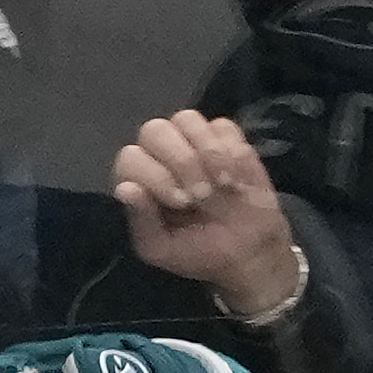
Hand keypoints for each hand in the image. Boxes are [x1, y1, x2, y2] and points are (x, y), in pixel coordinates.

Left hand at [113, 110, 301, 317]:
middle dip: (181, 160)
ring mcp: (193, 142)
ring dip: (207, 151)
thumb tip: (125, 188)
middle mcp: (160, 154)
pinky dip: (231, 150)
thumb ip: (141, 221)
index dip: (155, 175)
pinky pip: (223, 126)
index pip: (131, 157)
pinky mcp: (227, 139)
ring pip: (187, 119)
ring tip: (224, 184)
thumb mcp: (162, 250)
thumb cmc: (198, 252)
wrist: (246, 254)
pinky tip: (238, 178)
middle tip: (201, 194)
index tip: (182, 203)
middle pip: (155, 129)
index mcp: (140, 179)